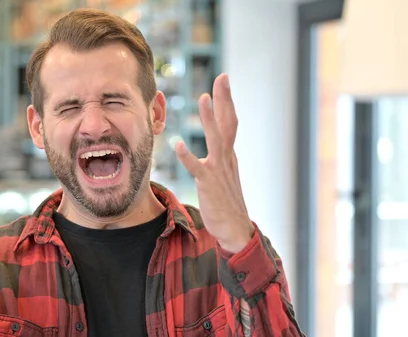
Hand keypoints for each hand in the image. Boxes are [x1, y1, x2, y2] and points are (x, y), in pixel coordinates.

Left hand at [175, 74, 253, 252]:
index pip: (230, 122)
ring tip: (203, 98)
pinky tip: (179, 145)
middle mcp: (226, 158)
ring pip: (216, 139)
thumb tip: (220, 143)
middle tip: (223, 77)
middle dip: (225, 99)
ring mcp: (218, 170)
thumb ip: (221, 156)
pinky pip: (197, 168)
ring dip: (209, 118)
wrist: (235, 229)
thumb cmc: (227, 202)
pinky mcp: (208, 184)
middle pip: (228, 123)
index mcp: (229, 155)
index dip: (226, 101)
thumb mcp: (225, 174)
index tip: (223, 80)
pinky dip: (188, 157)